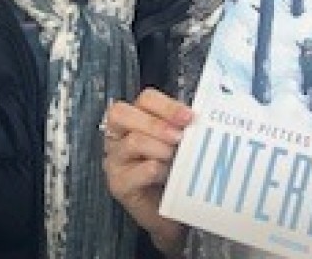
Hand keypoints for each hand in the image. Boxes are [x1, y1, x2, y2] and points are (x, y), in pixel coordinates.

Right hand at [102, 88, 193, 256]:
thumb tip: (197, 117)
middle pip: (123, 114)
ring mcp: (114, 160)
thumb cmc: (173, 170)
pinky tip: (168, 176)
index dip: (167, 105)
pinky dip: (158, 171)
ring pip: (133, 141)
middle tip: (180, 136)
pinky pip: (138, 171)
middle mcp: (118, 137)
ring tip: (176, 157)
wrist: (169, 211)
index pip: (145, 99)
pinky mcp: (118, 185)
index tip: (189, 117)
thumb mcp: (178, 143)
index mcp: (135, 119)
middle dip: (157, 123)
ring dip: (161, 148)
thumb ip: (181, 127)